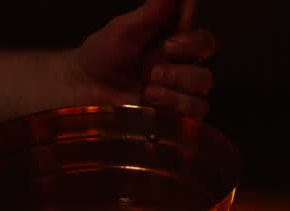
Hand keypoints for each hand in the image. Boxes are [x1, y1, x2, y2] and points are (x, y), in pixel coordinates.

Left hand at [72, 0, 217, 117]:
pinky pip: (193, 114)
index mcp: (176, 45)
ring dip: (176, 90)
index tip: (170, 43)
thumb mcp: (123, 29)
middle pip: (207, 72)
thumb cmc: (102, 55)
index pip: (205, 42)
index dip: (196, 42)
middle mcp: (181, 71)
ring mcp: (177, 97)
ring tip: (147, 88)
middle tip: (153, 70)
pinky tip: (150, 103)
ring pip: (201, 94)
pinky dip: (173, 107)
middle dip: (183, 71)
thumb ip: (150, 12)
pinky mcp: (172, 119)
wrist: (82, 87)